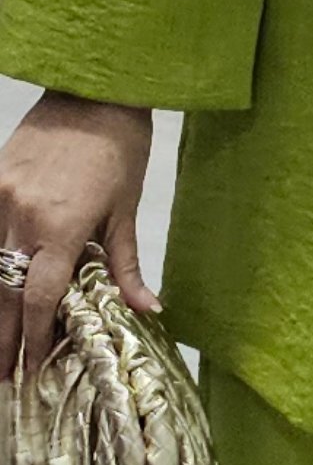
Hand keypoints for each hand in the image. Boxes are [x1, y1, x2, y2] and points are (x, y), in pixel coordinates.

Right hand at [0, 92, 160, 380]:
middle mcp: (24, 214)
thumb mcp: (127, 211)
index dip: (32, 337)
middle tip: (3, 373)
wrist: (96, 91)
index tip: (31, 367)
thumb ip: (125, 265)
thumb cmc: (120, 149)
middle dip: (2, 336)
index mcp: (62, 227)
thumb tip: (146, 309)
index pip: (39, 297)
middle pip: (3, 290)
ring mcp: (2, 194)